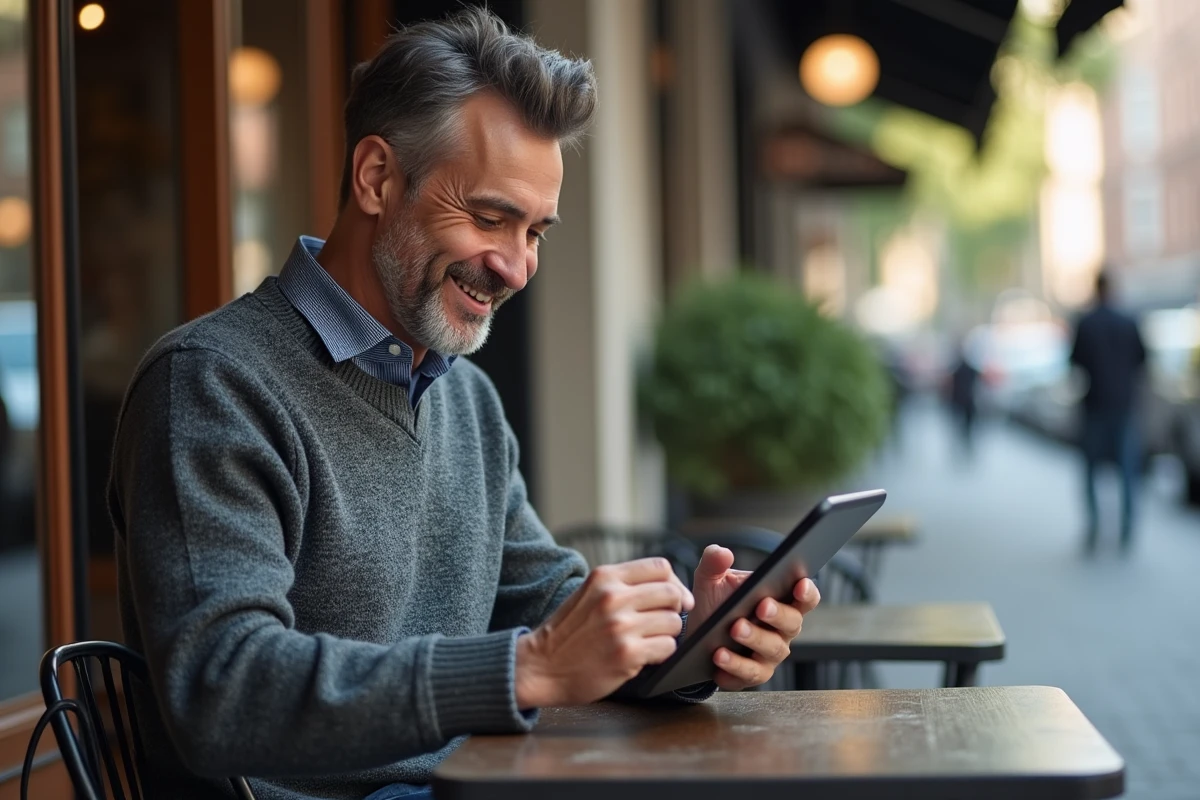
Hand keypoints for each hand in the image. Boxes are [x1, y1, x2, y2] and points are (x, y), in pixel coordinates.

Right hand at [515, 557, 693, 707]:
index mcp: (604, 577)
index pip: (660, 567)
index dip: (674, 583)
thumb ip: (621, 585)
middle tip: (663, 622)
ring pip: (673, 622)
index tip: (675, 599)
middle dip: (674, 609)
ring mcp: (621, 626)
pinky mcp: (627, 654)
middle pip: (672, 593)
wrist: (540, 667)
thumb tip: (668, 587)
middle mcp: (613, 597)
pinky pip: (667, 647)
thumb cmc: (567, 632)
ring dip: (667, 634)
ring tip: (649, 640)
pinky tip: (645, 656)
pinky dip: (661, 653)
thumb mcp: (588, 594)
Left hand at [690, 545, 819, 690]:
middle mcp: (782, 630)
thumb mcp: (710, 579)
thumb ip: (714, 563)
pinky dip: (735, 666)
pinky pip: (750, 673)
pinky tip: (719, 656)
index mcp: (781, 602)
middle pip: (793, 623)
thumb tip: (722, 553)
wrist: (695, 635)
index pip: (805, 597)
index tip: (800, 584)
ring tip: (733, 629)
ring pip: (773, 649)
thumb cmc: (715, 604)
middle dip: (778, 614)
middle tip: (761, 607)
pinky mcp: (752, 674)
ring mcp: (769, 654)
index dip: (807, 592)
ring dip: (755, 639)